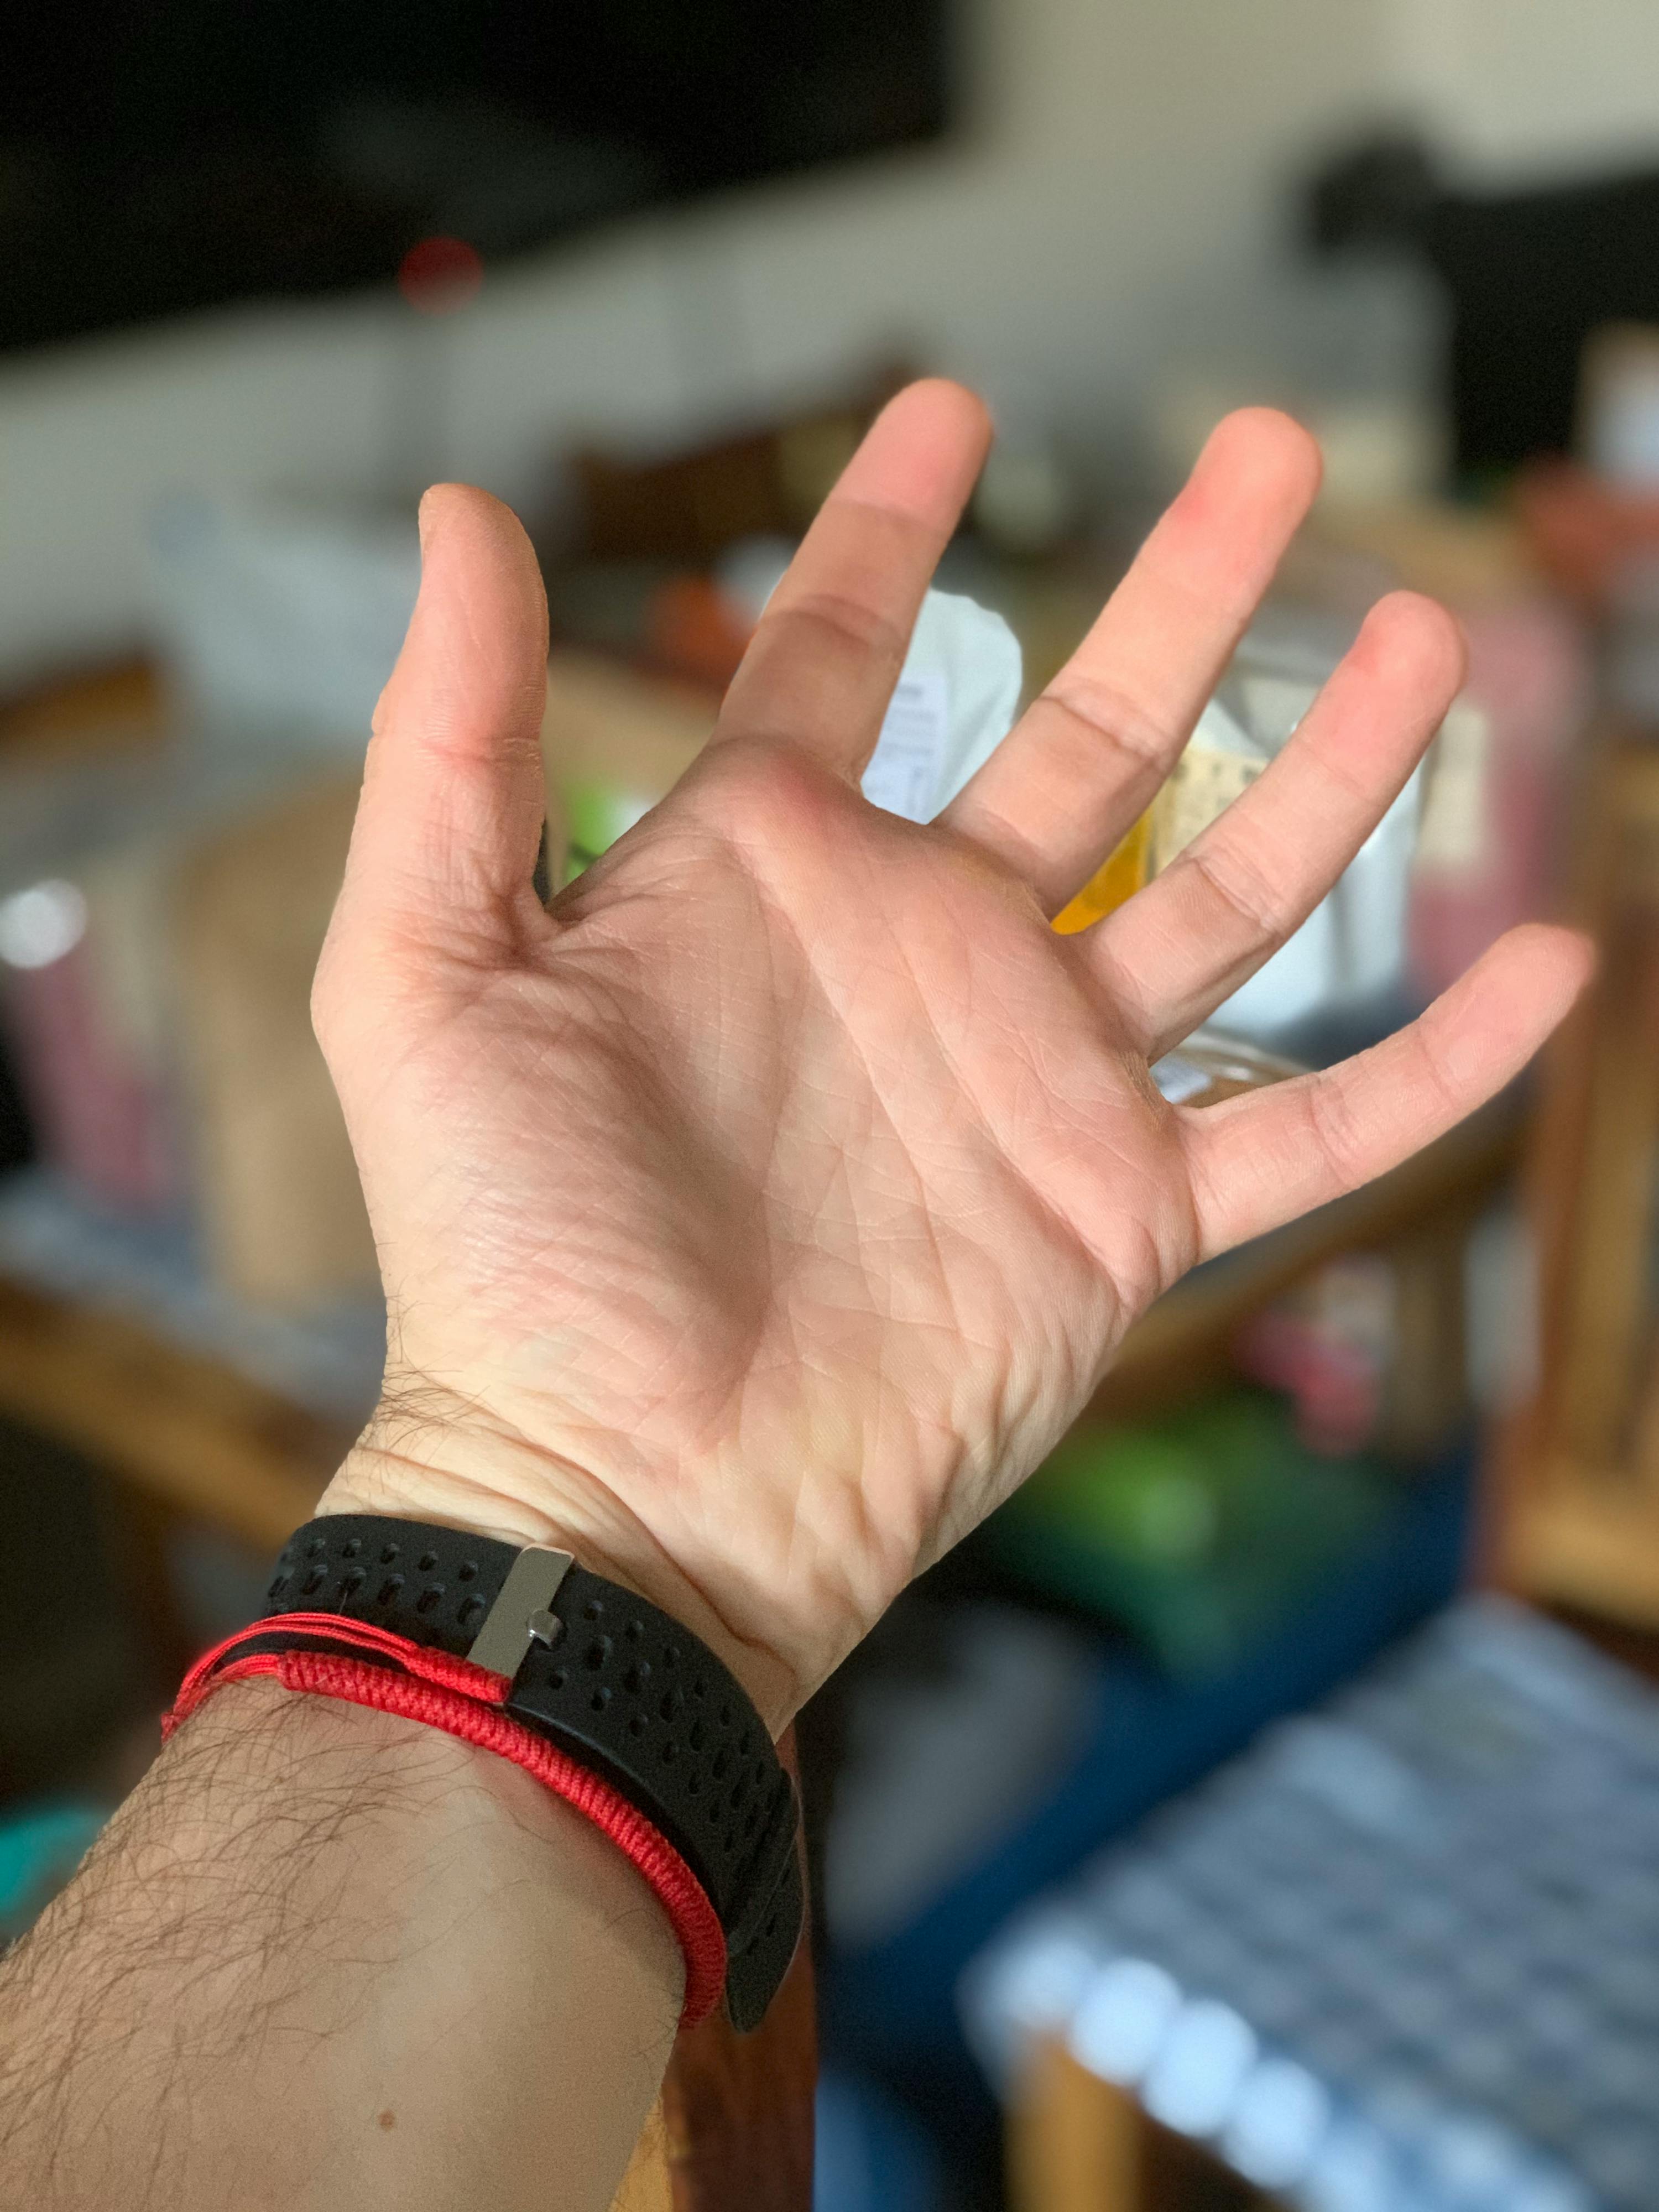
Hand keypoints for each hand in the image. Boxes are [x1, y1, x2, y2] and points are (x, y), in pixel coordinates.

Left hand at [314, 382, 1587, 1727]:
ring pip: (1227, 889)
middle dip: (1180, 591)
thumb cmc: (508, 1257)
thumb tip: (463, 515)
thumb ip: (449, 740)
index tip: (949, 408)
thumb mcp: (427, 970)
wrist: (622, 1495)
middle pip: (1088, 730)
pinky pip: (1311, 1123)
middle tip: (1262, 452)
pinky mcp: (1122, 1211)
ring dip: (1330, 767)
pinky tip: (1545, 965)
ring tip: (1429, 633)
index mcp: (766, 874)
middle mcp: (922, 950)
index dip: (887, 527)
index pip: (836, 653)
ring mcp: (1037, 1078)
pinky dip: (1429, 1063)